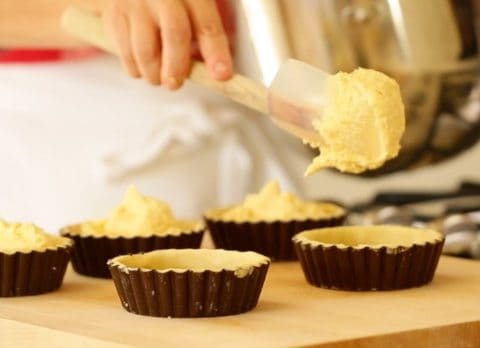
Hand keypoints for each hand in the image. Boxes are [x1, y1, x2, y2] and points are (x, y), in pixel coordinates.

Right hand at [103, 0, 232, 88]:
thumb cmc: (170, 4)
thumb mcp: (191, 9)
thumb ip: (204, 36)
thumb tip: (218, 74)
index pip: (207, 25)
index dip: (216, 53)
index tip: (222, 76)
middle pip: (175, 34)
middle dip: (178, 68)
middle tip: (175, 84)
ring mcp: (136, 3)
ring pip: (146, 50)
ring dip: (154, 74)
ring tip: (158, 78)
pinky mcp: (114, 15)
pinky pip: (125, 52)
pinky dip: (135, 69)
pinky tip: (142, 66)